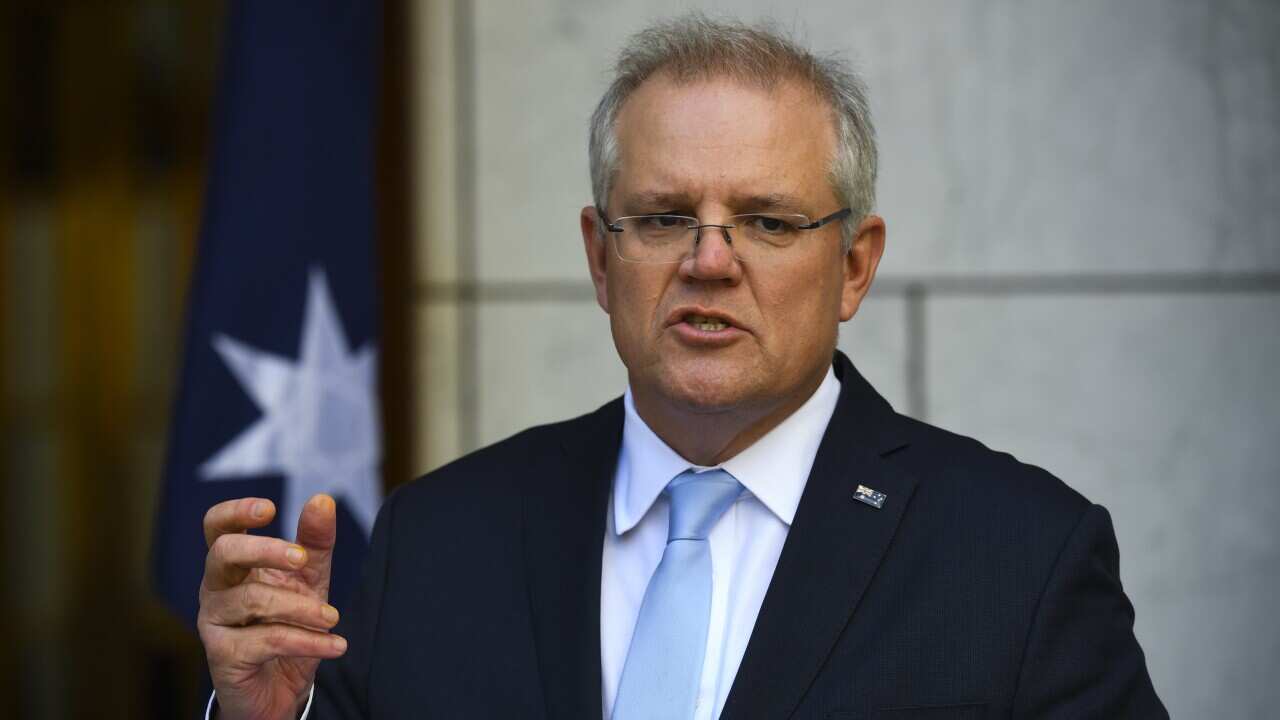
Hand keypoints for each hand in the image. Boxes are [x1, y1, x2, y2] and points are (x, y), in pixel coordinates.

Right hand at [198, 494, 346, 719]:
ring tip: (333, 618)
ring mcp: (214, 622)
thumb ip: (314, 542)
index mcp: (233, 564)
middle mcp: (215, 588)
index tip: (270, 508)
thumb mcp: (308, 580)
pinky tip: (335, 645)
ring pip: (252, 599)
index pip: (217, 527)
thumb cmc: (289, 624)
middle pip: (223, 553)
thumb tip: (322, 499)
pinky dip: (307, 641)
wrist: (280, 689)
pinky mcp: (223, 655)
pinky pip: (266, 640)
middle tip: (303, 560)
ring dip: (301, 607)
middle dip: (265, 550)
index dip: (235, 511)